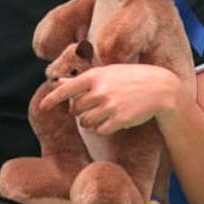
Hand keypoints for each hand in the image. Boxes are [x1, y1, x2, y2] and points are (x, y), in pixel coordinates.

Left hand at [40, 64, 182, 135]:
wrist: (161, 88)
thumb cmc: (131, 78)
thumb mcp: (107, 73)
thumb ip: (82, 80)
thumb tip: (57, 81)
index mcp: (95, 76)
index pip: (66, 89)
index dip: (52, 99)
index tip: (42, 108)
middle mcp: (100, 91)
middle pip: (75, 109)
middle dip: (80, 111)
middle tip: (94, 107)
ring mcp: (110, 106)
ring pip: (85, 122)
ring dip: (91, 121)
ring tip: (105, 114)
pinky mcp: (120, 120)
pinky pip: (99, 130)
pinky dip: (102, 129)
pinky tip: (113, 121)